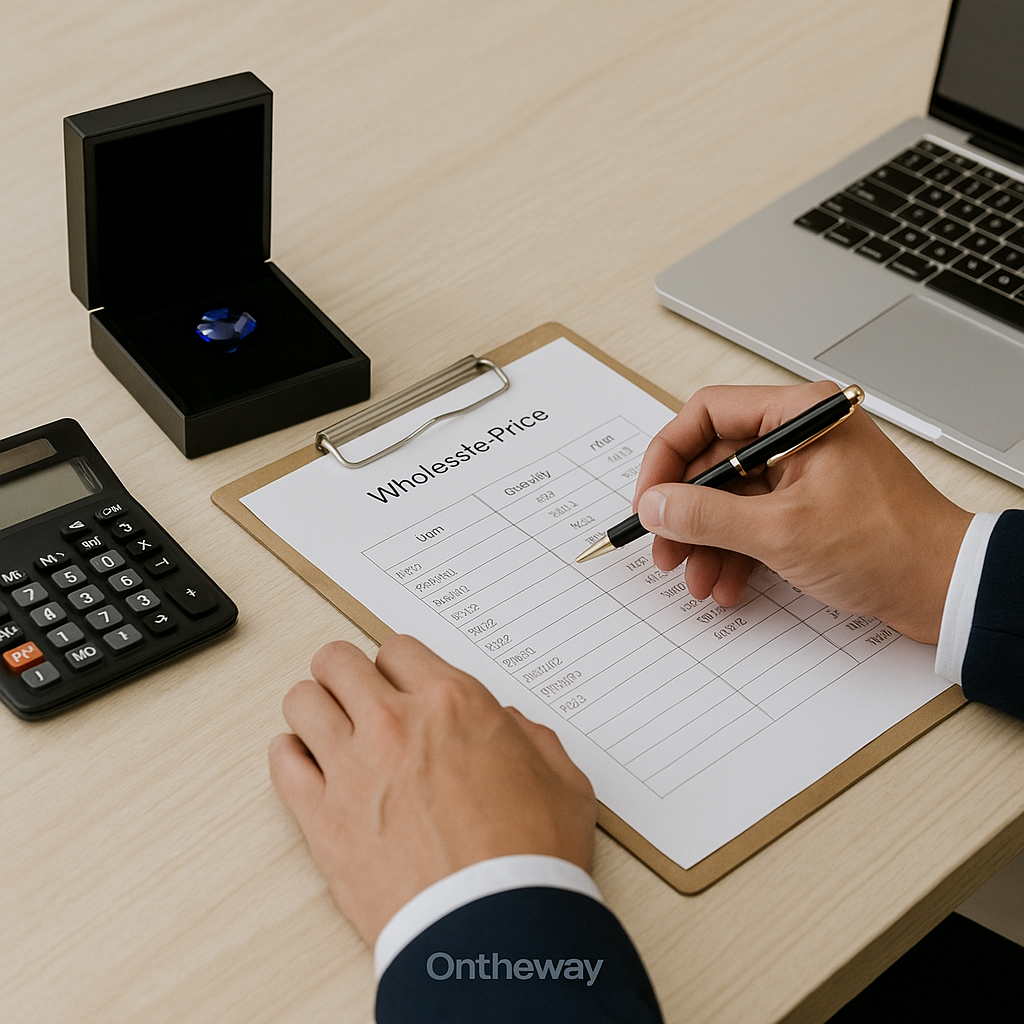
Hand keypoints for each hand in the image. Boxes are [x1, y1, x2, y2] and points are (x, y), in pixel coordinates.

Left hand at [268, 635, 596, 945]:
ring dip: (315, 709)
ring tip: (329, 729)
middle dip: (347, 674)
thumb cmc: (531, 861)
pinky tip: (309, 767)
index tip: (399, 684)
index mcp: (453, 704)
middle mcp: (395, 723)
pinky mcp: (320, 818)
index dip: (398, 666)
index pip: (397, 649)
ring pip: (302, 700)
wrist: (494, 929)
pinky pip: (281, 760)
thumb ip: (532, 739)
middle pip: (337, 661)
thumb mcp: (561, 782)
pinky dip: (290, 756)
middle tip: (356, 697)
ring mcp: (351, 767)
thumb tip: (509, 726)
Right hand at [633, 381, 972, 643]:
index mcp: (798, 415)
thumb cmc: (888, 545)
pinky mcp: (810, 506)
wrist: (946, 587)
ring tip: (697, 578)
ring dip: (707, 541)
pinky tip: (728, 584)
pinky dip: (736, 552)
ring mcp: (805, 472)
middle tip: (665, 548)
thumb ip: (707, 515)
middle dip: (686, 513)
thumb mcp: (779, 531)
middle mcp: (799, 435)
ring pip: (731, 497)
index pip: (706, 415)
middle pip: (714, 461)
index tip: (649, 498)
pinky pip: (755, 520)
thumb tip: (655, 504)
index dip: (667, 456)